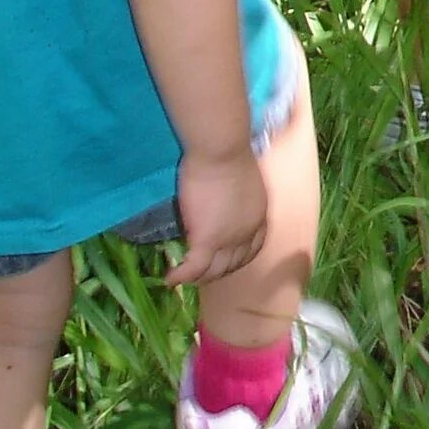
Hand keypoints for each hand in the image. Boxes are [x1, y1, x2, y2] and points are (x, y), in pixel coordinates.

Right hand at [166, 146, 267, 286]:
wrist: (221, 151)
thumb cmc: (228, 154)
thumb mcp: (240, 179)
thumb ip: (235, 197)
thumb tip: (222, 200)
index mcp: (259, 215)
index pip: (254, 246)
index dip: (240, 257)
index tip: (227, 260)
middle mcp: (248, 232)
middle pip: (235, 262)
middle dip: (219, 271)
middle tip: (201, 272)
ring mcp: (229, 239)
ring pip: (214, 270)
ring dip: (200, 277)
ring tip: (184, 278)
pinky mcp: (207, 240)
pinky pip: (193, 267)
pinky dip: (181, 276)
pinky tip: (169, 278)